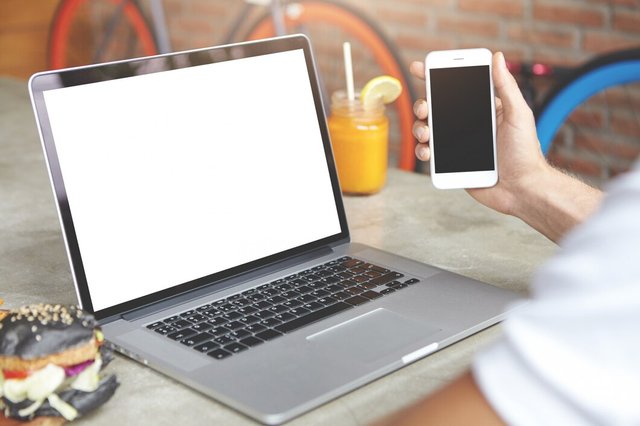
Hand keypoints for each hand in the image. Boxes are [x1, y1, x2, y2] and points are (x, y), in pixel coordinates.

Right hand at [410, 52, 548, 215]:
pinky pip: (430, 155)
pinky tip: (428, 152)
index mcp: (482, 109)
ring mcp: (457, 145)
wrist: (521, 189)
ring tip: (426, 133)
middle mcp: (467, 125)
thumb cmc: (526, 153)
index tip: (422, 68)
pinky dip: (423, 151)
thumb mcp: (518, 114)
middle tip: (425, 108)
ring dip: (420, 128)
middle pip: (435, 108)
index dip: (437, 77)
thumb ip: (506, 86)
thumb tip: (497, 57)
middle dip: (423, 104)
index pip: (457, 89)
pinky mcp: (451, 164)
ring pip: (428, 130)